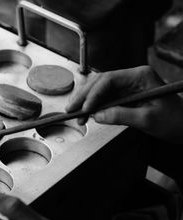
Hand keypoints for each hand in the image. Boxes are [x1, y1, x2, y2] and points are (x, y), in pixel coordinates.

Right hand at [66, 66, 182, 143]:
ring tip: (75, 113)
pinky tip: (86, 113)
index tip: (86, 109)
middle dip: (84, 96)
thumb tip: (98, 115)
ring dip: (86, 101)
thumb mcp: (148, 119)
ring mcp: (127, 87)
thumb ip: (121, 115)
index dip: (94, 94)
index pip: (109, 79)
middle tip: (72, 109)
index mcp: (140, 76)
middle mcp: (132, 78)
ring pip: (99, 89)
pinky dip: (93, 106)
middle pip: (100, 82)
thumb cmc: (176, 120)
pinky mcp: (125, 97)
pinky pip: (104, 98)